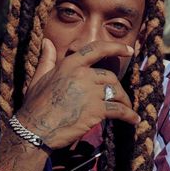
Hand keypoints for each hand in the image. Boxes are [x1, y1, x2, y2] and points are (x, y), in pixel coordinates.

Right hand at [17, 39, 139, 149]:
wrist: (35, 129)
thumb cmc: (36, 104)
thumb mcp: (39, 77)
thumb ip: (47, 58)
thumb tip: (46, 41)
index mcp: (70, 64)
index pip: (97, 49)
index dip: (115, 47)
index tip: (129, 49)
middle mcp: (82, 74)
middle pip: (111, 77)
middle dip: (118, 88)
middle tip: (121, 98)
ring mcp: (90, 92)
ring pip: (116, 92)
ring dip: (124, 102)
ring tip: (128, 110)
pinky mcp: (95, 110)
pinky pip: (118, 110)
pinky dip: (129, 115)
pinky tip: (134, 120)